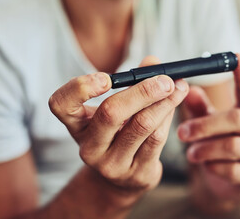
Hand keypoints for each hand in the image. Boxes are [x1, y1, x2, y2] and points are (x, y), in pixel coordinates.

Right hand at [49, 56, 188, 205]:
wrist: (121, 177)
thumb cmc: (118, 133)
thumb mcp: (116, 109)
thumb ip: (132, 82)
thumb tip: (154, 62)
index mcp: (77, 125)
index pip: (60, 105)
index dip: (79, 88)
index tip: (106, 78)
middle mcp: (90, 147)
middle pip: (111, 112)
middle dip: (143, 91)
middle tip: (165, 79)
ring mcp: (112, 164)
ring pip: (141, 125)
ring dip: (165, 102)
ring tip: (178, 87)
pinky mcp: (136, 174)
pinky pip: (156, 139)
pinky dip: (168, 116)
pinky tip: (174, 104)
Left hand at [178, 55, 239, 211]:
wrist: (223, 185)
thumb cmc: (216, 149)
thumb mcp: (208, 128)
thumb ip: (200, 109)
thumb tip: (187, 89)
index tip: (236, 57)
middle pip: (237, 118)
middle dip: (205, 124)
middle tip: (182, 132)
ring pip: (235, 145)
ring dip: (206, 149)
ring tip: (191, 153)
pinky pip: (236, 170)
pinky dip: (215, 167)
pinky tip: (206, 166)